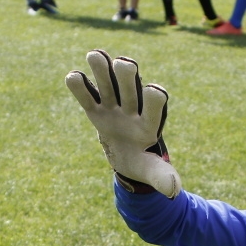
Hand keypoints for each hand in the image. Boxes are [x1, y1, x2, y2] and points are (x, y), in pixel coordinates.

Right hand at [65, 50, 180, 197]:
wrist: (126, 155)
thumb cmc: (142, 161)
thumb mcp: (152, 170)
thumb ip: (163, 177)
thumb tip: (173, 190)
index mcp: (150, 122)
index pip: (155, 105)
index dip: (155, 97)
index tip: (153, 92)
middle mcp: (132, 108)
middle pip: (131, 86)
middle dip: (128, 75)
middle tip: (124, 64)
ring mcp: (113, 105)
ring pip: (108, 83)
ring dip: (102, 68)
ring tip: (95, 55)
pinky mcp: (95, 108)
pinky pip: (85, 95)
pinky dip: (78, 85)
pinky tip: (73, 77)